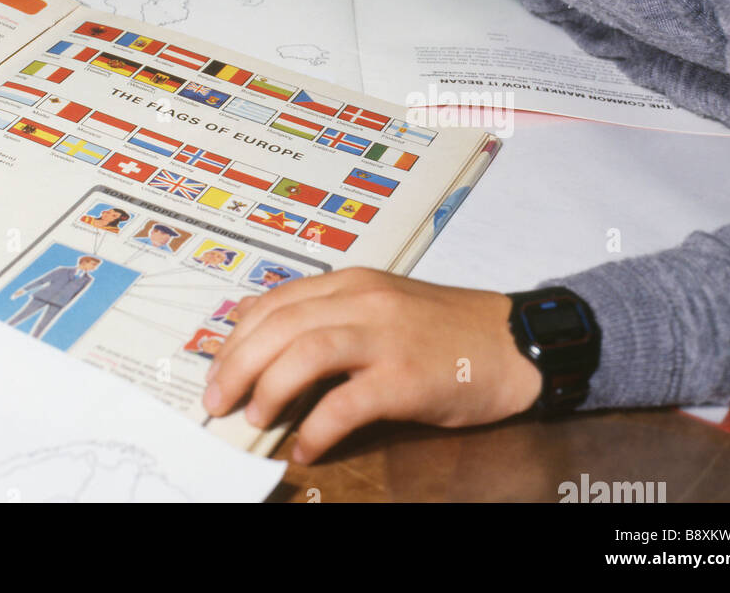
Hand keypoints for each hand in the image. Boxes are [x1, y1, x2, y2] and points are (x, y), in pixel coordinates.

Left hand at [202, 268, 542, 463]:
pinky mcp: (407, 377)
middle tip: (217, 401)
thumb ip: (330, 315)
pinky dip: (318, 427)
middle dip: (237, 365)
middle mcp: (362, 301)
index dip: (236, 336)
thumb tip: (270, 342)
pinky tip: (307, 446)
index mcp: (350, 283)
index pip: (274, 302)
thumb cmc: (445, 330)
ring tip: (255, 418)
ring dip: (269, 388)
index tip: (216, 368)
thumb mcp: (380, 305)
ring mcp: (385, 336)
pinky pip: (347, 402)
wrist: (513, 342)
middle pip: (279, 326)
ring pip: (305, 353)